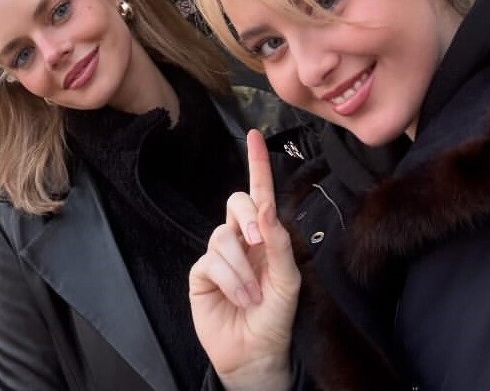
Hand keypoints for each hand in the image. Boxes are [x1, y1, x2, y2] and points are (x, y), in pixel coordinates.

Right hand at [189, 129, 299, 390]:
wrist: (255, 354)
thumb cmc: (276, 318)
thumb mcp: (288, 280)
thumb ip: (279, 242)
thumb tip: (265, 207)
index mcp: (265, 237)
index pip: (259, 194)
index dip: (256, 164)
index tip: (254, 136)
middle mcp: (241, 240)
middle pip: (235, 203)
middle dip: (247, 217)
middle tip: (260, 240)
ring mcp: (219, 255)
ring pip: (223, 235)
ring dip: (242, 269)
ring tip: (254, 296)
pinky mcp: (201, 273)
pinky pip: (211, 260)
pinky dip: (230, 280)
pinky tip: (239, 298)